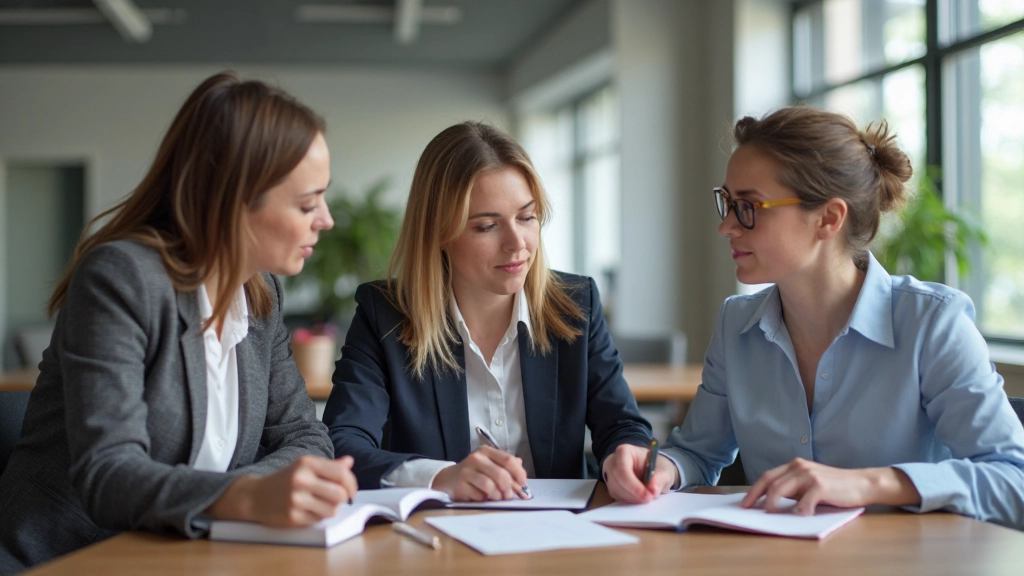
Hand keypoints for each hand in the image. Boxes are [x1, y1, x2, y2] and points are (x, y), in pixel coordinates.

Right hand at [209, 455, 357, 526]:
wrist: (255, 496)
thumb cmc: (285, 480)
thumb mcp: (305, 467)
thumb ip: (329, 466)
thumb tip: (349, 462)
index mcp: (307, 463)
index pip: (341, 473)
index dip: (352, 484)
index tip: (351, 491)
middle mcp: (301, 479)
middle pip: (340, 494)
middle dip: (343, 499)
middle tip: (337, 499)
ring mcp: (296, 499)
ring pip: (331, 509)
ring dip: (331, 509)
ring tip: (321, 504)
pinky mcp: (292, 516)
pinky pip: (318, 519)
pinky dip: (318, 516)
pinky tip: (309, 510)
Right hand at [431, 446, 528, 501]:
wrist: (448, 479)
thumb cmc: (474, 473)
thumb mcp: (490, 465)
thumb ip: (507, 468)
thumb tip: (523, 477)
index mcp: (486, 451)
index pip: (508, 460)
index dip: (519, 474)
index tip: (523, 485)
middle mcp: (476, 458)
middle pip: (500, 474)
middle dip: (509, 488)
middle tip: (510, 496)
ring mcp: (466, 471)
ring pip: (490, 486)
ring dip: (497, 496)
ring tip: (497, 498)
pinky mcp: (460, 485)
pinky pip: (479, 496)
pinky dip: (484, 500)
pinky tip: (482, 498)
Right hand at [602, 443, 678, 503]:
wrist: (652, 470)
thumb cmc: (656, 466)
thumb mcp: (665, 470)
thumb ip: (661, 478)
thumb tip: (653, 490)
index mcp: (624, 452)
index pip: (623, 469)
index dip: (634, 485)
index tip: (648, 495)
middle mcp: (613, 462)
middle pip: (617, 481)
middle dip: (634, 494)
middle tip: (649, 499)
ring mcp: (610, 474)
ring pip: (616, 490)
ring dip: (632, 498)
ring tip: (646, 498)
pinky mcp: (611, 486)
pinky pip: (616, 496)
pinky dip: (628, 501)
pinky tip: (639, 498)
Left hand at [741, 458, 919, 514]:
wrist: (861, 483)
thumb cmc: (834, 487)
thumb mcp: (809, 484)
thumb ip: (793, 489)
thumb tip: (771, 503)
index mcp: (794, 465)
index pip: (768, 476)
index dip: (754, 490)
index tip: (744, 503)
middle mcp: (799, 466)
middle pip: (770, 481)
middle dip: (756, 496)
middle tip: (748, 510)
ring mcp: (809, 474)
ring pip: (781, 489)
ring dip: (773, 504)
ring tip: (770, 515)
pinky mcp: (821, 485)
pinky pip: (804, 500)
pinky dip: (799, 510)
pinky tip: (799, 517)